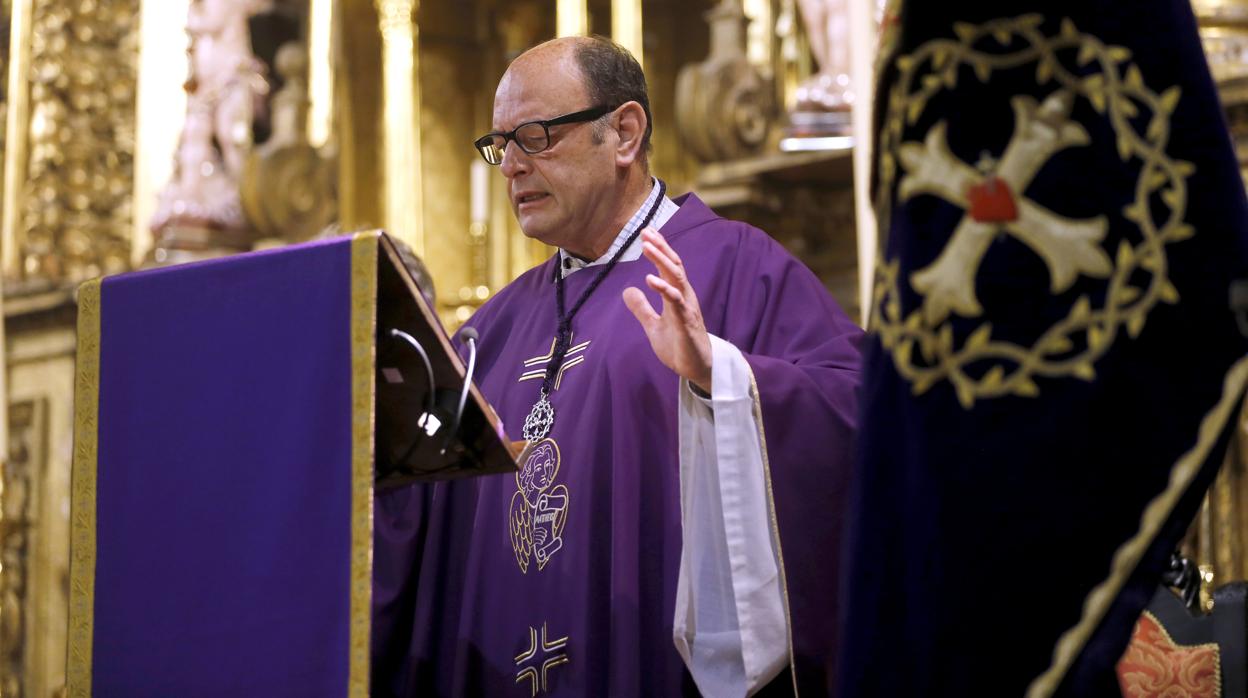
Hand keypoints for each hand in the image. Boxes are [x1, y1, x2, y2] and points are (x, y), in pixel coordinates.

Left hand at [623, 228, 712, 392]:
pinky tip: (650, 279)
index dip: (659, 249)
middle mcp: (684, 297)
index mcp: (677, 296)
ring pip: (676, 278)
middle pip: (674, 266)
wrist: (697, 369)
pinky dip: (664, 289)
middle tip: (646, 232)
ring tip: (647, 247)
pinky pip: (676, 301)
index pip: (668, 266)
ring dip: (661, 261)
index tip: (647, 232)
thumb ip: (642, 308)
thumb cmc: (679, 346)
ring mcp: (687, 308)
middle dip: (660, 248)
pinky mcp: (687, 322)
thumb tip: (628, 291)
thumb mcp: (653, 326)